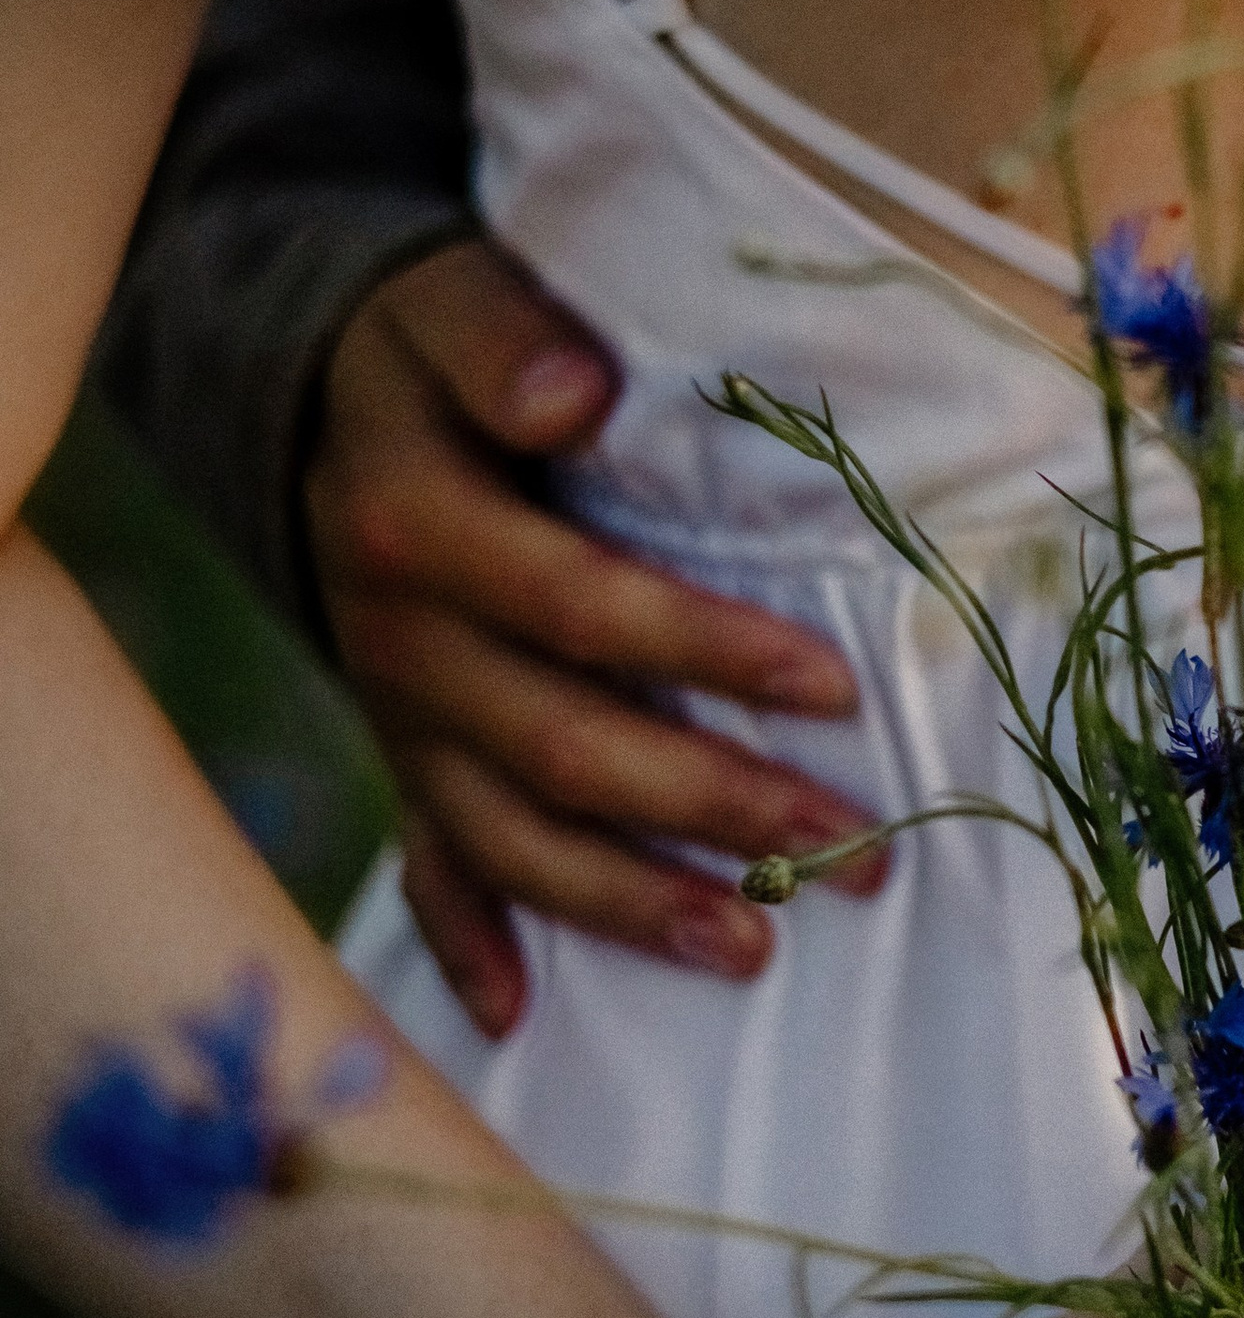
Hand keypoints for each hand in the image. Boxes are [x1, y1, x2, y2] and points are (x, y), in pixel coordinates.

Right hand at [308, 237, 886, 1037]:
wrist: (314, 400)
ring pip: (514, 834)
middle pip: (565, 748)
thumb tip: (575, 395)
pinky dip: (466, 941)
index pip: (580, 607)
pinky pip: (429, 863)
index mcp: (421, 529)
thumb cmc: (432, 350)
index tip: (832, 687)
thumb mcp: (453, 303)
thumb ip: (506, 341)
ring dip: (632, 902)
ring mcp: (402, 716)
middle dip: (715, 807)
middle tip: (855, 850)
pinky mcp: (404, 755)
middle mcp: (403, 643)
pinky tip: (520, 1015)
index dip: (704, 651)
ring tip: (755, 949)